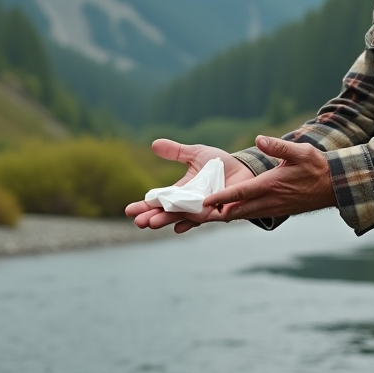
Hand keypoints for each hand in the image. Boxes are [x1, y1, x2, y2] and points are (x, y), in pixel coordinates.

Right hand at [125, 139, 255, 233]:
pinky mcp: (217, 211)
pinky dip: (190, 223)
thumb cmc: (219, 164)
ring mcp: (202, 209)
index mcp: (181, 190)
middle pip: (166, 212)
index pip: (159, 200)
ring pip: (180, 217)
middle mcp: (189, 202)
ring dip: (167, 220)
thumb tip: (153, 144)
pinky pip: (202, 219)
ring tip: (153, 223)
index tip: (129, 210)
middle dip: (152, 217)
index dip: (144, 205)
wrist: (244, 169)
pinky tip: (179, 228)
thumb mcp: (195, 155)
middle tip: (138, 221)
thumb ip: (176, 152)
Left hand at [196, 136, 334, 222]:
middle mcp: (271, 200)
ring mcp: (275, 208)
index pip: (242, 193)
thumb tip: (259, 139)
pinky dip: (241, 214)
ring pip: (246, 214)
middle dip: (218, 213)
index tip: (205, 201)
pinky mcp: (278, 210)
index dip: (222, 198)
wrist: (335, 186)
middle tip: (197, 214)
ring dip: (228, 215)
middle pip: (239, 210)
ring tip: (207, 214)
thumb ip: (278, 146)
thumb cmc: (317, 167)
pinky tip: (230, 212)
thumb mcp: (300, 151)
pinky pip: (255, 214)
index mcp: (272, 184)